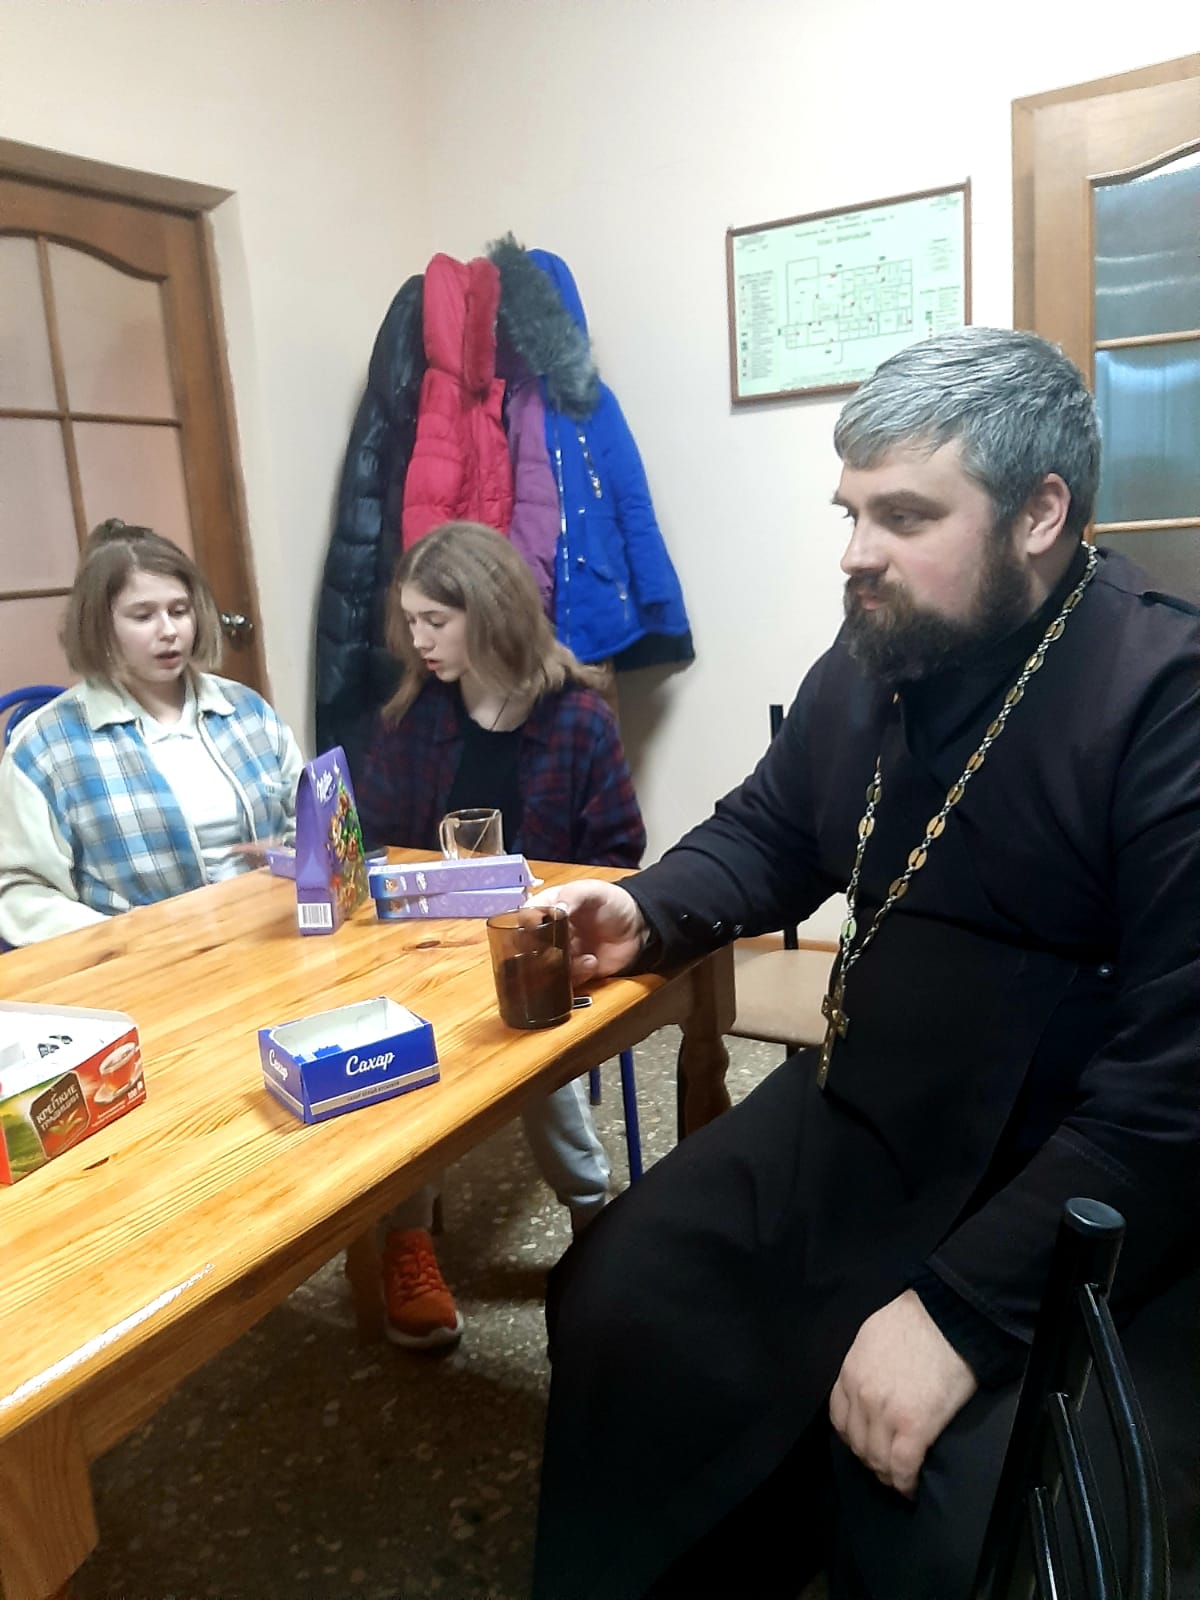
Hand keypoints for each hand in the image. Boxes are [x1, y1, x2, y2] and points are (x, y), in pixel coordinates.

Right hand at [525, 880, 646, 984]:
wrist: (639, 927)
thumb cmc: (612, 902)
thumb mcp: (592, 891)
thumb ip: (573, 896)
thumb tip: (555, 909)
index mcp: (548, 908)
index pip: (525, 919)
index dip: (526, 927)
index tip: (536, 933)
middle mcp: (550, 933)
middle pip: (530, 948)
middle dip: (541, 953)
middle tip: (556, 952)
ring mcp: (561, 954)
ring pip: (545, 968)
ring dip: (559, 966)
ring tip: (579, 958)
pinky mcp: (574, 972)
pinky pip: (565, 981)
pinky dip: (577, 975)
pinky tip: (591, 962)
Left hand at [828, 1289, 977, 1497]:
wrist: (947, 1317)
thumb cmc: (915, 1321)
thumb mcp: (872, 1337)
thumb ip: (864, 1366)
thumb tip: (870, 1385)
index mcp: (849, 1372)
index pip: (839, 1418)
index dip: (853, 1437)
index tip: (866, 1444)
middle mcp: (861, 1396)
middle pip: (857, 1444)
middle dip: (870, 1459)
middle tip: (886, 1466)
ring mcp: (885, 1413)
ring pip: (877, 1459)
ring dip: (887, 1474)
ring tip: (899, 1479)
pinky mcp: (914, 1427)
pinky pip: (902, 1467)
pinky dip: (905, 1483)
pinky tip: (911, 1487)